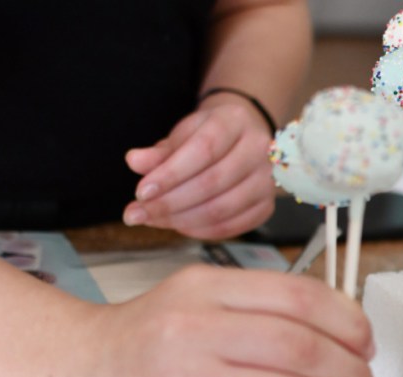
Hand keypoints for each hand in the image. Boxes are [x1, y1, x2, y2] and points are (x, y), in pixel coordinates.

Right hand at [61, 266, 377, 376]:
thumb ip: (263, 307)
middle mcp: (195, 329)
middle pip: (302, 348)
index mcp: (206, 287)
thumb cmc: (149, 337)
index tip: (367, 343)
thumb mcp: (199, 296)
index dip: (349, 322)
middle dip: (352, 372)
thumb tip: (343, 334)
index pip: (299, 296)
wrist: (77, 374)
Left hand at [123, 93, 276, 239]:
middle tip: (137, 213)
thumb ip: (160, 151)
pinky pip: (233, 226)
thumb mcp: (183, 135)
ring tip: (152, 220)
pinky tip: (179, 225)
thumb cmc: (210, 137)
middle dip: (170, 202)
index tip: (141, 192)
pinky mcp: (267, 205)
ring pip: (222, 208)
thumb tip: (135, 162)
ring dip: (181, 220)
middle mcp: (260, 149)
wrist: (243, 140)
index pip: (204, 149)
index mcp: (235, 121)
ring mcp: (267, 180)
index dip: (171, 174)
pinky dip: (201, 230)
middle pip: (213, 182)